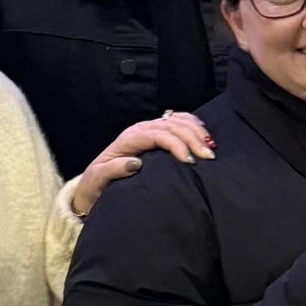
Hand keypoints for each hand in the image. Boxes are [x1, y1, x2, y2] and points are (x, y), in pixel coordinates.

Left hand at [69, 111, 212, 217]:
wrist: (94, 185)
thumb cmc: (97, 185)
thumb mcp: (98, 180)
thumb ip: (113, 170)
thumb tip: (136, 163)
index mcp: (128, 139)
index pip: (158, 135)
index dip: (176, 145)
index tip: (190, 161)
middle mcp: (139, 130)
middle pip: (171, 126)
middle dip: (192, 139)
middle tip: (208, 156)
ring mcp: (148, 129)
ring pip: (177, 121)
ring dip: (196, 131)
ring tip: (210, 147)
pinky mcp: (155, 133)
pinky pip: (177, 120)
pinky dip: (192, 124)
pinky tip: (203, 133)